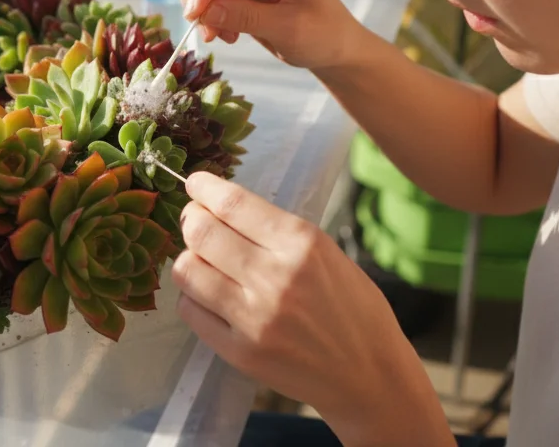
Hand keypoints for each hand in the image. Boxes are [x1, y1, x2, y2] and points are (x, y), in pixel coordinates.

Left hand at [171, 172, 453, 445]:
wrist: (370, 376)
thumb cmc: (354, 309)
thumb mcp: (328, 254)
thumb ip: (277, 233)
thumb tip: (223, 210)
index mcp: (302, 243)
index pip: (233, 204)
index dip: (205, 188)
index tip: (195, 182)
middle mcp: (274, 277)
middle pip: (202, 233)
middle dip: (190, 219)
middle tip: (193, 219)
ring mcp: (254, 317)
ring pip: (188, 270)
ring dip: (188, 258)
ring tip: (201, 259)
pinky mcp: (240, 352)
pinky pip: (192, 311)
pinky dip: (193, 296)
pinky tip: (208, 294)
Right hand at [179, 0, 363, 70]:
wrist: (334, 48)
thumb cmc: (323, 35)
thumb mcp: (287, 28)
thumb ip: (245, 17)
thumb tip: (203, 13)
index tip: (194, 11)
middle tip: (194, 20)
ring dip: (201, 3)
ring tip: (214, 35)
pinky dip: (209, 12)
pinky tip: (224, 34)